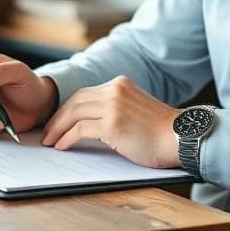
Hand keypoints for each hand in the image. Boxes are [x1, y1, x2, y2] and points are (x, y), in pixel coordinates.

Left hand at [41, 75, 181, 168]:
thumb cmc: (161, 132)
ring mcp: (113, 105)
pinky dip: (67, 138)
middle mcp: (115, 89)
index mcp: (120, 84)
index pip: (84, 93)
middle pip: (74, 101)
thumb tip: (89, 124)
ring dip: (58, 128)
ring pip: (73, 113)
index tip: (57, 122)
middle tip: (47, 133)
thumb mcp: (135, 109)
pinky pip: (80, 129)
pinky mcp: (112, 124)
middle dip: (57, 118)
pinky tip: (62, 146)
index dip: (67, 109)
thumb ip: (114, 108)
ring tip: (50, 141)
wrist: (181, 138)